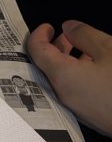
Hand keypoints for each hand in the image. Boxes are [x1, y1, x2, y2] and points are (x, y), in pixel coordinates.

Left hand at [27, 21, 111, 136]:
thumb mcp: (109, 50)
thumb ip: (85, 35)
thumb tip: (68, 27)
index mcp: (62, 76)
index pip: (37, 52)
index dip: (38, 36)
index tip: (48, 26)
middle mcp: (63, 94)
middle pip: (49, 66)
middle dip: (57, 47)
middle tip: (69, 34)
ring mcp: (77, 108)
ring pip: (65, 79)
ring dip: (71, 60)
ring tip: (88, 47)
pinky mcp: (91, 116)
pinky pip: (77, 90)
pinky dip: (81, 74)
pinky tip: (99, 67)